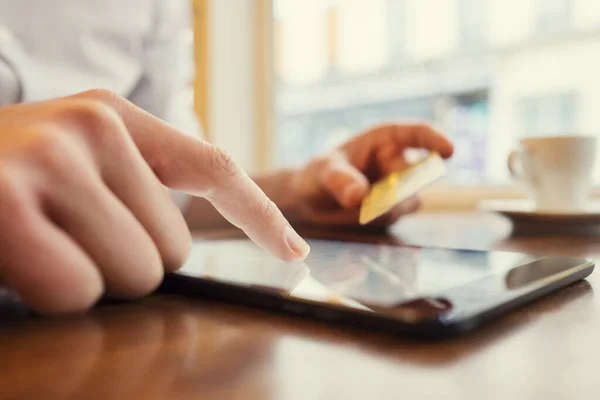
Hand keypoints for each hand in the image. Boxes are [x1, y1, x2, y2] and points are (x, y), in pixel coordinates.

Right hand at [0, 89, 309, 313]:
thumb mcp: (68, 164)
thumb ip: (126, 189)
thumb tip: (181, 245)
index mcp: (113, 116)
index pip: (213, 167)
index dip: (259, 216)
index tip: (294, 252)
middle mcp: (90, 127)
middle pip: (170, 250)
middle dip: (123, 264)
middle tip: (64, 238)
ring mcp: (49, 161)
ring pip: (131, 276)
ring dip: (86, 280)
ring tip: (36, 245)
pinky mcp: (5, 206)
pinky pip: (76, 291)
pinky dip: (48, 295)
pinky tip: (12, 261)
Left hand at [291, 123, 452, 226]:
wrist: (312, 202)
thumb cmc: (319, 175)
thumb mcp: (324, 172)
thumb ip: (341, 181)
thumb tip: (359, 196)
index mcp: (386, 139)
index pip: (418, 134)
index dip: (436, 140)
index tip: (448, 151)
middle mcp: (398, 161)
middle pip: (414, 174)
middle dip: (396, 188)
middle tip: (370, 200)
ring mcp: (400, 187)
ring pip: (408, 198)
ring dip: (387, 206)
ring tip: (357, 207)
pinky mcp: (395, 209)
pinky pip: (396, 214)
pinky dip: (381, 217)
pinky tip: (359, 215)